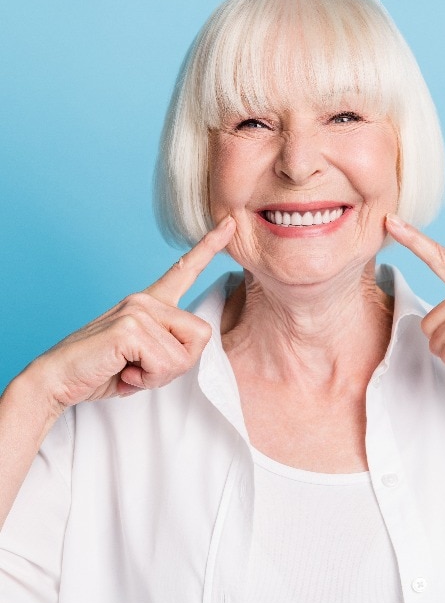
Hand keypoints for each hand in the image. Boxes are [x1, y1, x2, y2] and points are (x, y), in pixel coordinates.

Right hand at [32, 216, 235, 410]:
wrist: (57, 379)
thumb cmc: (101, 370)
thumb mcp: (145, 358)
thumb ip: (169, 347)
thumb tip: (191, 348)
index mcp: (150, 302)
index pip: (185, 269)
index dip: (210, 247)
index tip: (230, 223)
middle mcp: (145, 300)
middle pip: (201, 335)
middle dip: (178, 365)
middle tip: (143, 370)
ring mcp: (138, 309)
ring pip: (184, 354)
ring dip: (159, 375)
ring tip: (129, 370)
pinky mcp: (130, 327)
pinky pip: (165, 363)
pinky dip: (147, 378)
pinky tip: (123, 373)